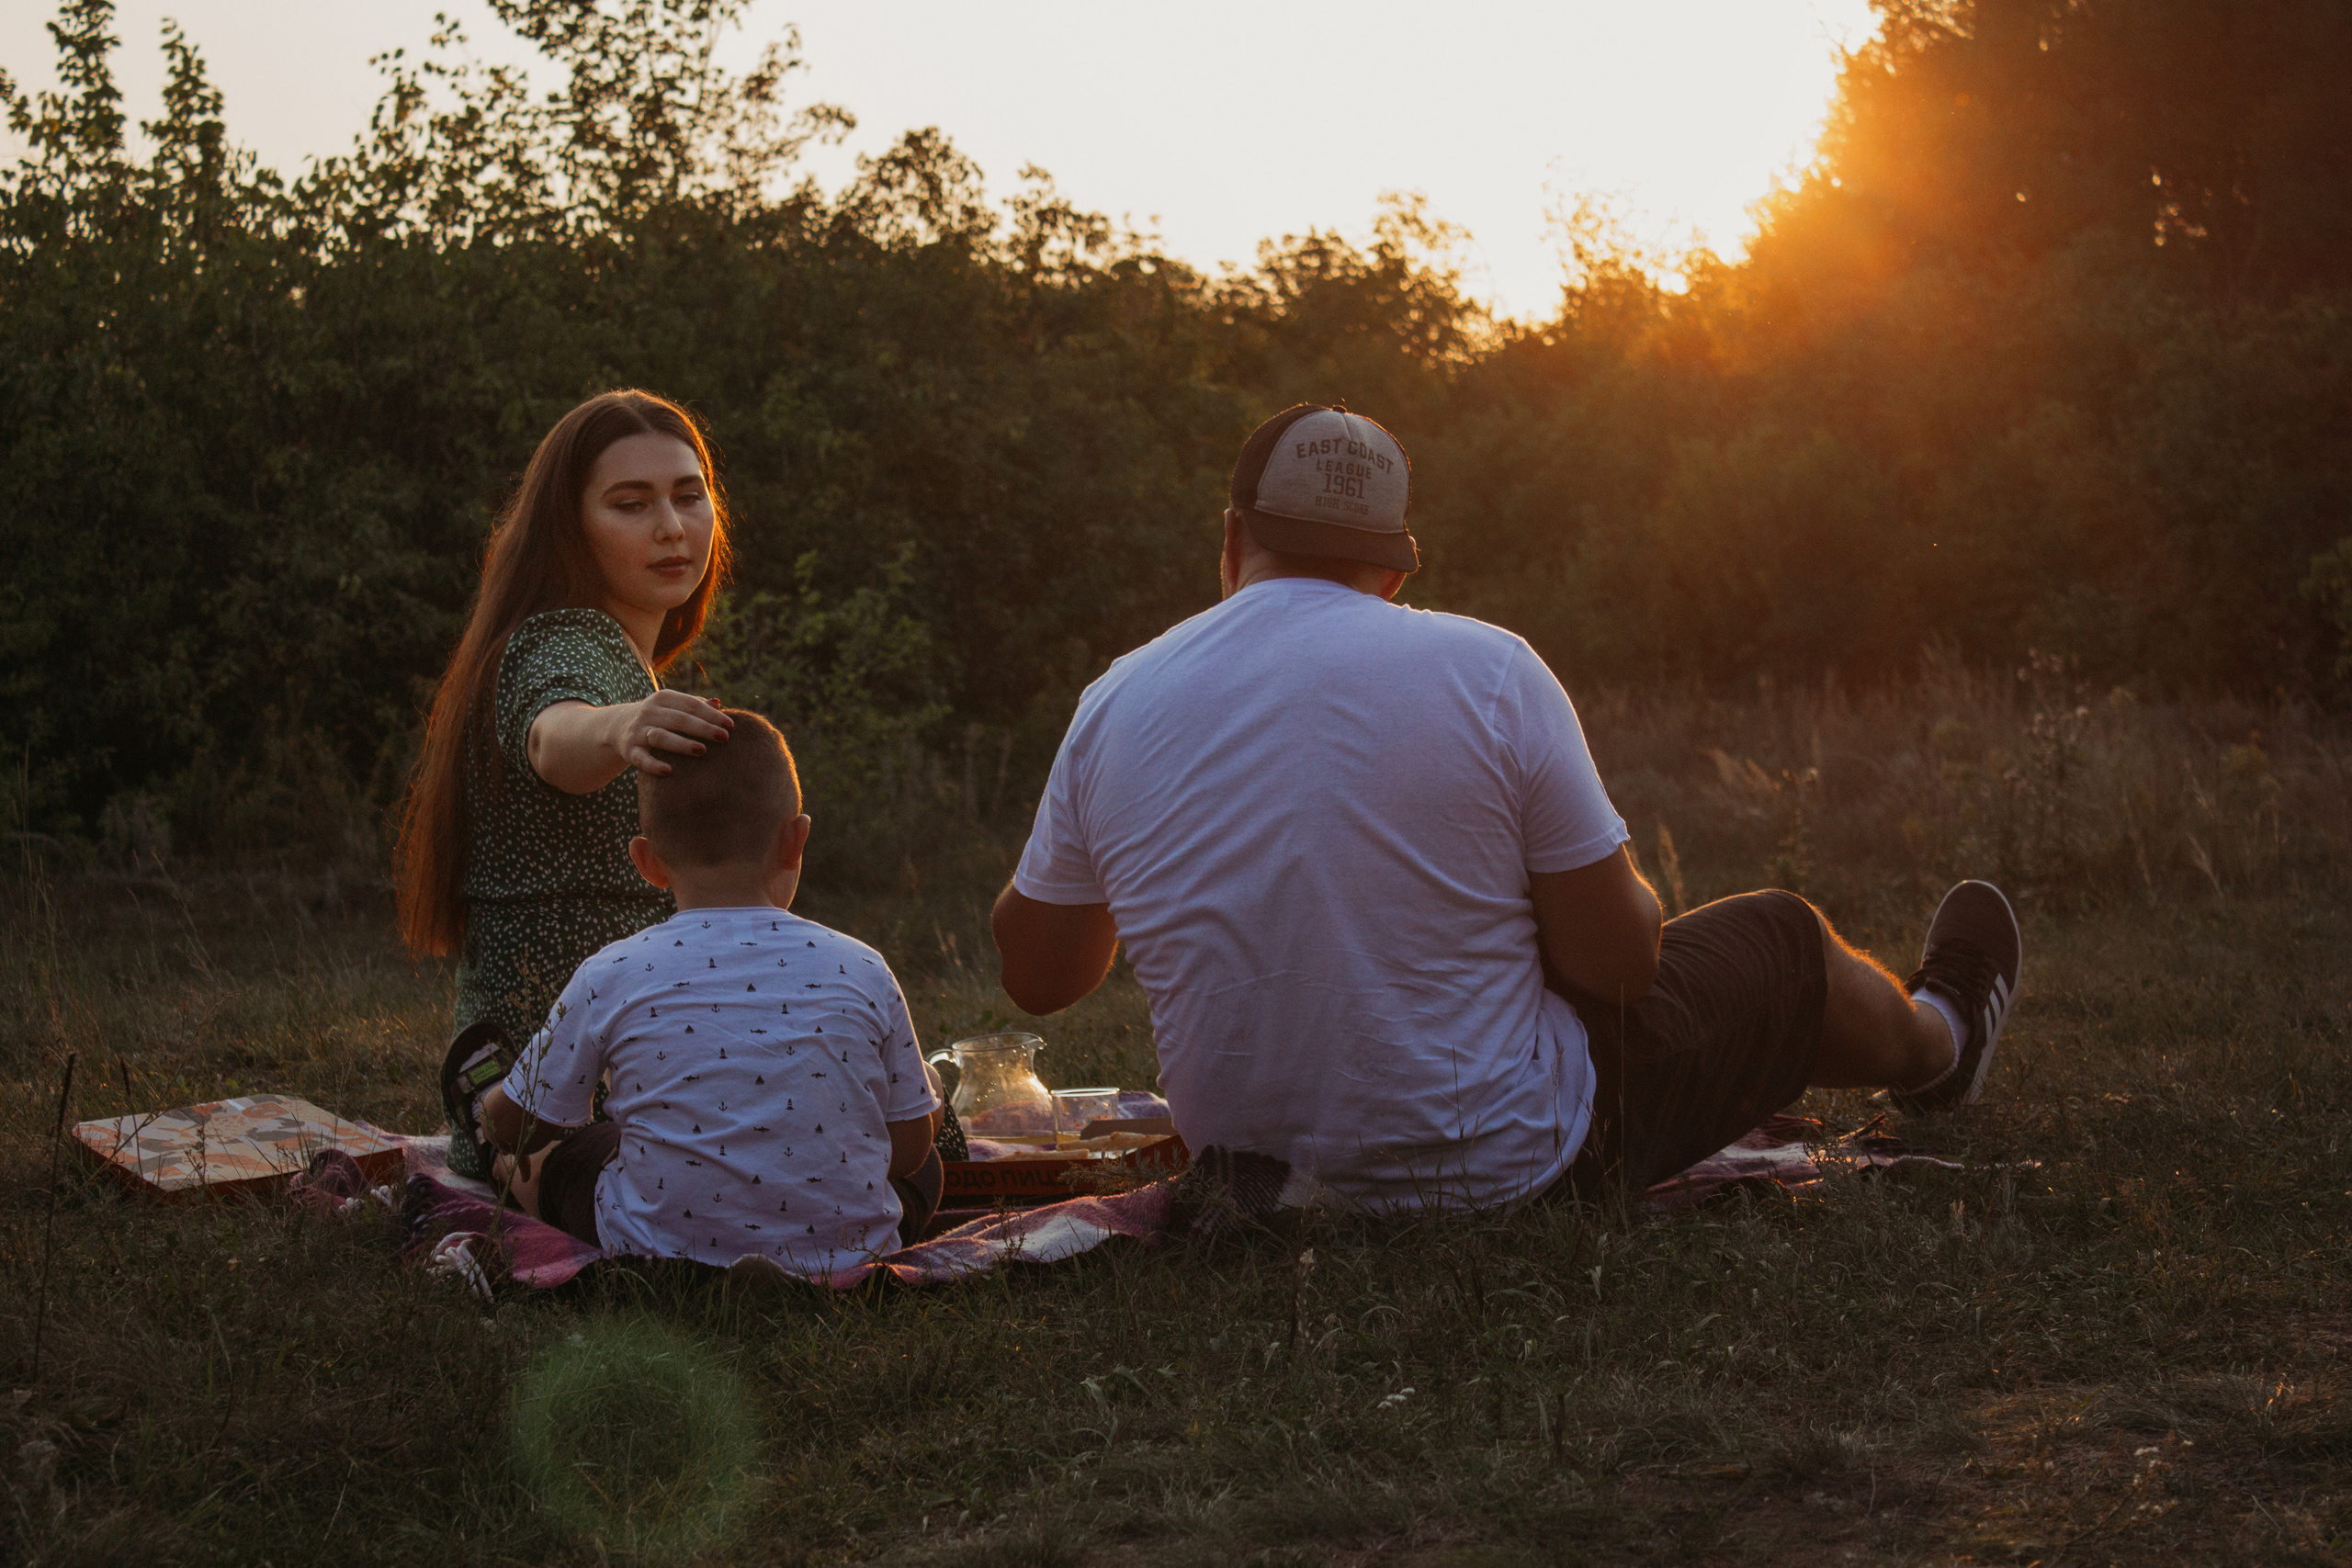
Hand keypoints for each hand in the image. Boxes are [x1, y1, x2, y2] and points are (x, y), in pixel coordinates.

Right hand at [613, 690, 731, 775]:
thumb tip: (719, 703)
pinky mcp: (629, 750)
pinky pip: (642, 758)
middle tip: (724, 738)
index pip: (691, 705)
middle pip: (679, 719)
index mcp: (664, 698)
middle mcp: (649, 712)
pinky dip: (653, 765)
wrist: (617, 726)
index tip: (730, 725)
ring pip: (661, 737)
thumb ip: (695, 705)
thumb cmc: (658, 717)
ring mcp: (638, 731)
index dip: (711, 715)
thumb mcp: (673, 707)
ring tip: (702, 750)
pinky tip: (669, 771)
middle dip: (703, 728)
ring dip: (682, 744)